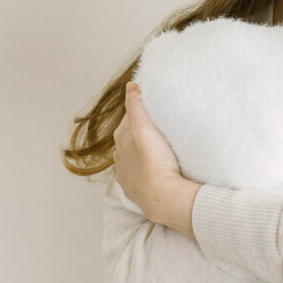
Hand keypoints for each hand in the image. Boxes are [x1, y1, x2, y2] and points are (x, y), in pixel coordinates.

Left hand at [112, 82, 200, 236]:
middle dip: (142, 130)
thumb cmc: (155, 161)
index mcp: (120, 138)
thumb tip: (131, 85)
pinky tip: (155, 168)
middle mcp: (119, 155)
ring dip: (143, 150)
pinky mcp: (135, 189)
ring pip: (133, 155)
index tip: (155, 107)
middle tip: (161, 125)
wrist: (162, 197)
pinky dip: (144, 169)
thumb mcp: (144, 127)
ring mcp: (126, 174)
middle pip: (130, 135)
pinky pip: (139, 174)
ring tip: (160, 148)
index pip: (130, 116)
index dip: (142, 110)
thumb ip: (136, 105)